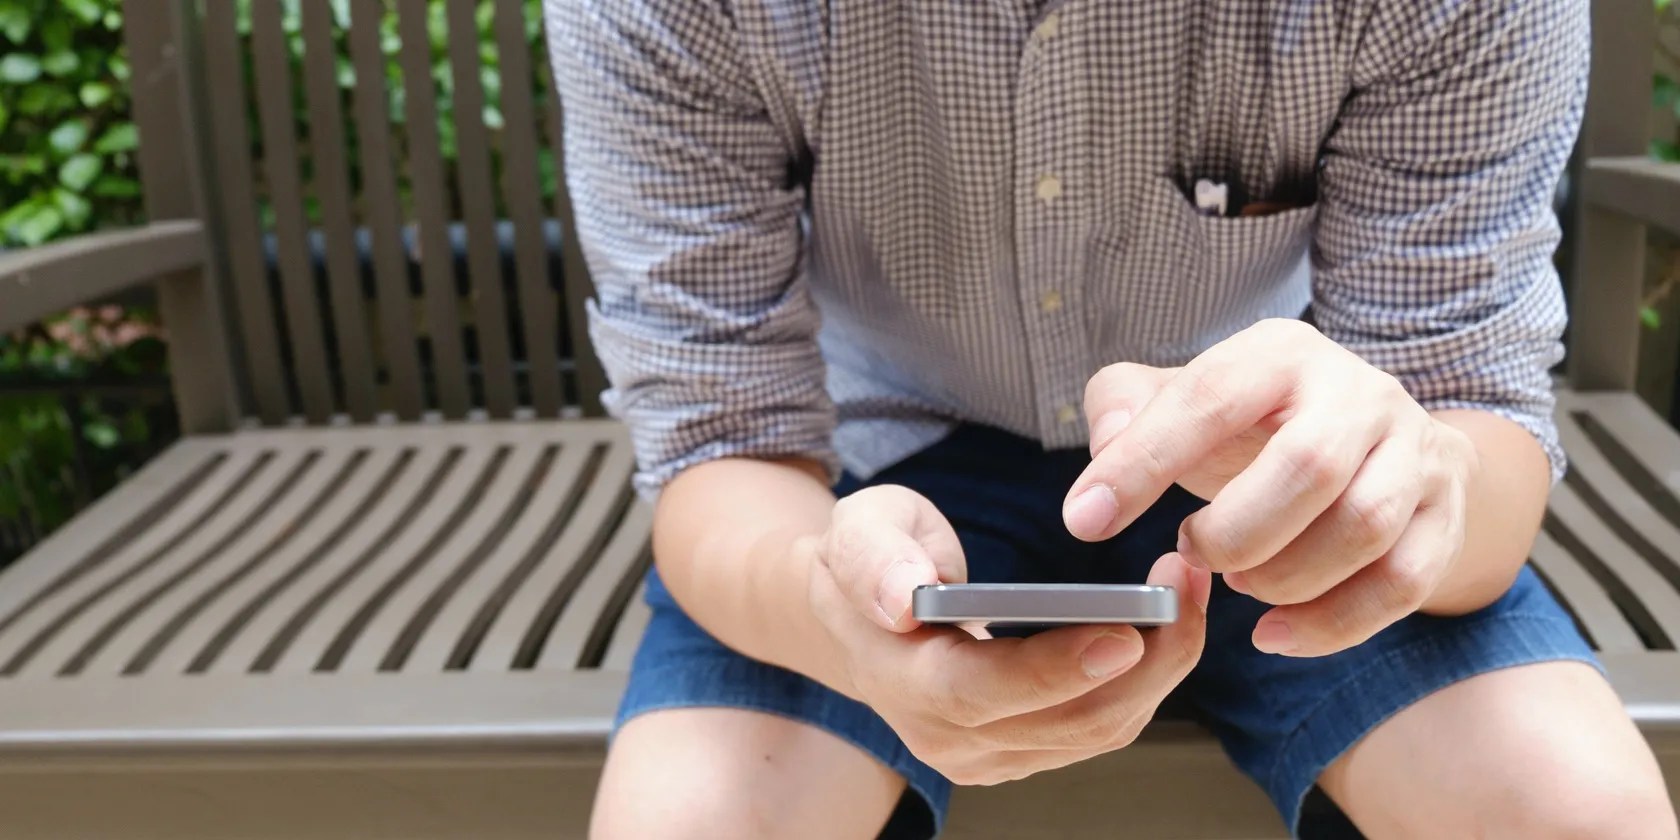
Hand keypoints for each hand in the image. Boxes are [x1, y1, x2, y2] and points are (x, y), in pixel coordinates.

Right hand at [804, 485, 1211, 784]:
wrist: (863, 619)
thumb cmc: (871, 561)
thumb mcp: (858, 529)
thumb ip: (874, 557)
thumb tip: (903, 596)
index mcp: (903, 681)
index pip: (982, 692)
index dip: (1055, 670)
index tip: (1126, 633)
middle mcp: (948, 738)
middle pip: (1066, 721)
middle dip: (1146, 659)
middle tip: (1185, 582)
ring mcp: (991, 754)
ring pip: (1099, 729)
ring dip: (1161, 667)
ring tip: (1188, 589)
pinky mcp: (1026, 751)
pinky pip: (1101, 726)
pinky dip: (1146, 678)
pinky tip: (1168, 622)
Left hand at [1064, 319, 1478, 656]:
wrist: (1374, 438)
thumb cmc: (1253, 424)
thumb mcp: (1183, 396)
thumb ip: (1124, 405)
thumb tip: (1105, 446)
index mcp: (1279, 354)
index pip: (1208, 400)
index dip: (1142, 462)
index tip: (1085, 521)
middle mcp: (1358, 392)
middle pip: (1307, 467)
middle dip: (1235, 530)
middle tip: (1192, 551)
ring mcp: (1413, 452)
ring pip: (1363, 527)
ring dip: (1285, 576)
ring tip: (1240, 581)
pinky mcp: (1443, 514)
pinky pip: (1403, 582)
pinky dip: (1333, 624)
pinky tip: (1275, 634)